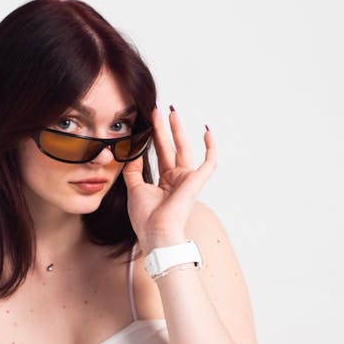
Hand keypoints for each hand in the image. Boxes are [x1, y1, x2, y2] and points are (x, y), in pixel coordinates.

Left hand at [122, 105, 215, 248]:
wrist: (156, 232)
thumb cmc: (146, 218)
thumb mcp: (134, 189)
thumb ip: (133, 171)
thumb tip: (132, 153)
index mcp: (164, 183)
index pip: (160, 156)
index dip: (155, 139)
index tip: (148, 123)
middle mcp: (177, 180)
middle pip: (171, 148)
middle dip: (164, 129)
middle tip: (158, 111)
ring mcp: (187, 180)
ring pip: (184, 149)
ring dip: (178, 131)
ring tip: (172, 113)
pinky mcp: (196, 181)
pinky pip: (209, 162)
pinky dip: (210, 148)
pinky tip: (207, 131)